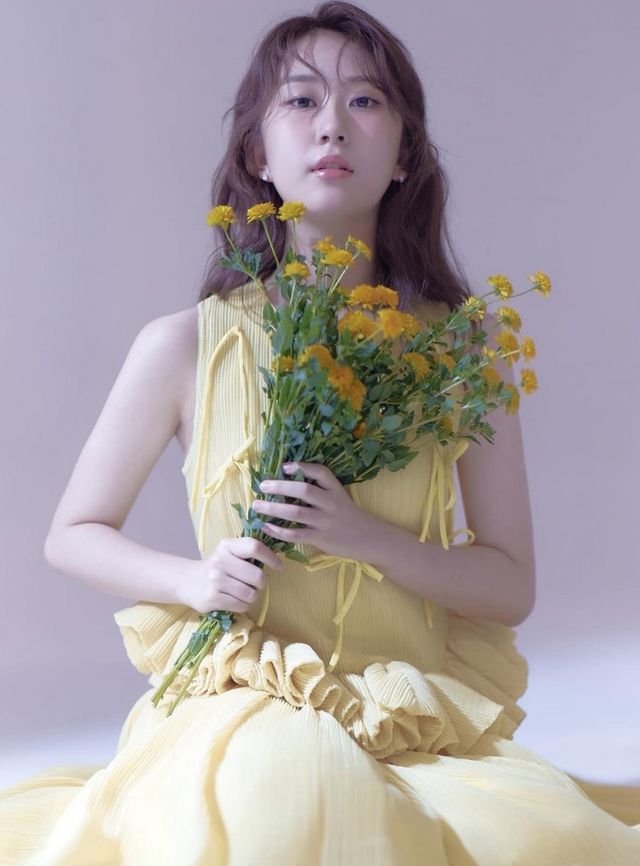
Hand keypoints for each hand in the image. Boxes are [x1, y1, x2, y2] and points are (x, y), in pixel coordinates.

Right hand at [180, 537, 282, 614]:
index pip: (254, 547)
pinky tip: (233, 600)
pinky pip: (241, 605)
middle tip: (254, 585)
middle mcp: (220, 561)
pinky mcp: (212, 597)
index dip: (271, 558)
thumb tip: (276, 561)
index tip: (278, 567)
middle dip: (261, 584)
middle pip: (257, 576)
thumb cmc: (218, 567)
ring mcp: (215, 580)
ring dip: (251, 596)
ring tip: (242, 593)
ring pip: (251, 594)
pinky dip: (242, 605)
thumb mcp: (229, 553)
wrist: (188, 581)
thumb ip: (248, 553)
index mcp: (227, 546)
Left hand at [252, 461, 374, 559]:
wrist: (369, 538)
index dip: (301, 467)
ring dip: (274, 508)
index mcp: (336, 489)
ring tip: (257, 505)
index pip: (320, 472)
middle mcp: (331, 503)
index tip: (283, 467)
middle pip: (304, 490)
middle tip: (263, 485)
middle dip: (280, 486)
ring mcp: (326, 521)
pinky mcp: (321, 538)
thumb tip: (287, 481)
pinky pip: (296, 534)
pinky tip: (266, 527)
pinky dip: (279, 531)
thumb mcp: (339, 496)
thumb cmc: (348, 515)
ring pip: (296, 512)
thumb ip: (320, 489)